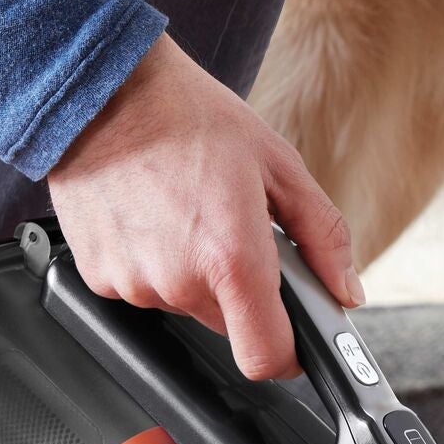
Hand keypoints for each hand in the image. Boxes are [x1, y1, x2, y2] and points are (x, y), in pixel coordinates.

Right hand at [47, 34, 361, 380]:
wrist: (103, 87)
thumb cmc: (189, 116)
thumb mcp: (281, 167)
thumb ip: (324, 238)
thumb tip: (346, 291)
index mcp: (230, 258)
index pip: (266, 356)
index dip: (287, 356)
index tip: (294, 341)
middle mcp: (178, 280)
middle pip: (229, 325)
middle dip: (241, 291)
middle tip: (232, 231)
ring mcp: (132, 282)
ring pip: (185, 305)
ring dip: (195, 274)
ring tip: (188, 212)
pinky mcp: (98, 275)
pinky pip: (143, 288)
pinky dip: (156, 263)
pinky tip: (154, 216)